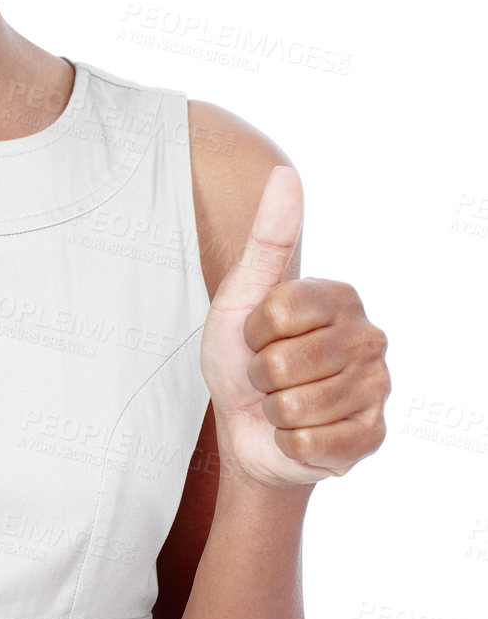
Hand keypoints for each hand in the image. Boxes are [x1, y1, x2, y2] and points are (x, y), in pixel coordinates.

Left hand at [200, 164, 389, 488]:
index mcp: (341, 296)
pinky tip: (299, 432)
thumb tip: (286, 173)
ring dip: (272, 411)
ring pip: (295, 407)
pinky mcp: (372, 436)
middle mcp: (370, 337)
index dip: (251, 331)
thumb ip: (266, 238)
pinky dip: (289, 443)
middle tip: (267, 376)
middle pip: (282, 363)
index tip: (256, 334)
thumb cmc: (241, 356)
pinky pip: (311, 445)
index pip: (277, 311)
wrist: (245, 427)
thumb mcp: (241, 295)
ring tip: (281, 402)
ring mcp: (377, 389)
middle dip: (259, 375)